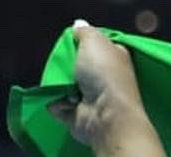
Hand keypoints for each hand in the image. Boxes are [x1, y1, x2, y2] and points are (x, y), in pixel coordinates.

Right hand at [46, 21, 146, 146]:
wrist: (106, 116)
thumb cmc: (104, 75)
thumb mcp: (94, 41)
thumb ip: (84, 31)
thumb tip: (79, 26)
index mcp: (114, 59)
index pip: (94, 46)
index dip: (82, 42)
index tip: (74, 42)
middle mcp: (105, 79)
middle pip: (74, 64)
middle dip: (66, 63)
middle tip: (67, 65)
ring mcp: (91, 99)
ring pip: (62, 84)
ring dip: (59, 84)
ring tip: (66, 86)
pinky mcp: (77, 116)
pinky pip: (56, 104)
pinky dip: (56, 103)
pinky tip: (65, 102)